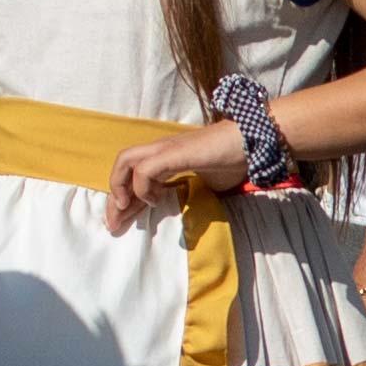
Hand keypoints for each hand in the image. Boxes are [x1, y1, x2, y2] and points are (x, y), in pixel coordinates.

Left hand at [102, 124, 237, 226]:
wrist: (252, 139)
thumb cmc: (234, 160)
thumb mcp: (208, 188)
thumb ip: (192, 200)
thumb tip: (188, 225)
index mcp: (168, 156)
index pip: (134, 174)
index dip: (126, 199)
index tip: (121, 222)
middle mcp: (162, 149)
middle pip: (123, 166)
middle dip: (114, 198)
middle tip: (113, 225)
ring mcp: (166, 149)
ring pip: (126, 161)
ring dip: (120, 188)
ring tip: (124, 209)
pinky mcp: (174, 153)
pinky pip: (145, 169)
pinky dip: (142, 187)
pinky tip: (153, 199)